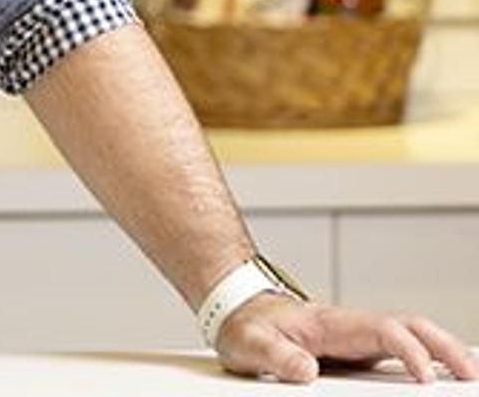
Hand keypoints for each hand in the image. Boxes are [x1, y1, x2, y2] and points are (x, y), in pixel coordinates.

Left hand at [215, 293, 478, 383]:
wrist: (238, 312)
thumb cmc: (246, 325)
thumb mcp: (249, 343)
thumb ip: (274, 356)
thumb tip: (305, 371)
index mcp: (332, 323)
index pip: (383, 330)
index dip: (409, 352)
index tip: (425, 379)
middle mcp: (353, 326)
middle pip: (412, 326)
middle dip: (446, 347)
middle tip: (472, 375)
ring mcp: (360, 338)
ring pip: (414, 335)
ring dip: (446, 351)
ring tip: (472, 375)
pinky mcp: (360, 352)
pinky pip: (403, 352)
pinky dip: (430, 360)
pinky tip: (445, 378)